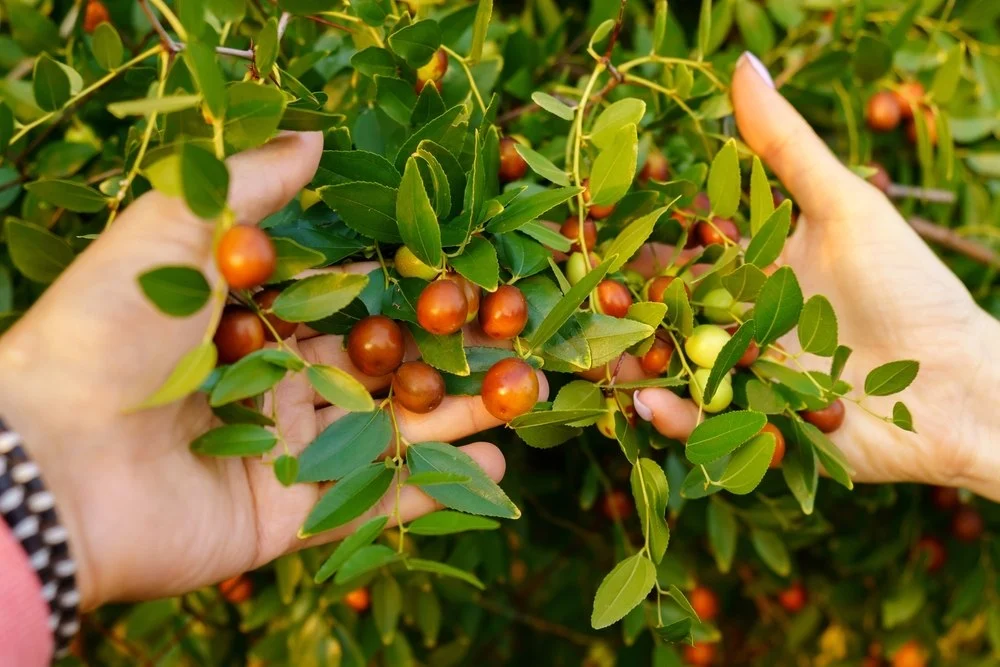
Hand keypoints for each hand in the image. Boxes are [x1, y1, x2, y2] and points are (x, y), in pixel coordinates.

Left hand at [0, 132, 542, 610]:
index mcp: (250, 323)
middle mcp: (275, 387)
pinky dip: (434, 489)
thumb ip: (243, 189)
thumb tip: (311, 133)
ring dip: (461, 413)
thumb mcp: (169, 236)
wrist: (48, 461)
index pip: (348, 300)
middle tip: (517, 328)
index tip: (471, 265)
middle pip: (381, 366)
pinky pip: (374, 503)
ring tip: (529, 391)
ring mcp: (285, 454)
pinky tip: (498, 468)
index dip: (409, 284)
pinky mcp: (288, 517)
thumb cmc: (107, 335)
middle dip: (450, 349)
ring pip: (391, 430)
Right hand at [631, 54, 999, 500]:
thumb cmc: (910, 288)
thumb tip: (740, 66)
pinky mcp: (755, 425)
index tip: (590, 221)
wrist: (961, 385)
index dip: (633, 236)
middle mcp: (738, 318)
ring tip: (596, 360)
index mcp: (753, 266)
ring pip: (671, 367)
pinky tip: (649, 403)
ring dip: (631, 364)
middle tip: (577, 296)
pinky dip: (674, 416)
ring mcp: (742, 374)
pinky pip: (704, 421)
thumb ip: (785, 147)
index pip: (678, 247)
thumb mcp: (845, 207)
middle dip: (619, 305)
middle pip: (662, 310)